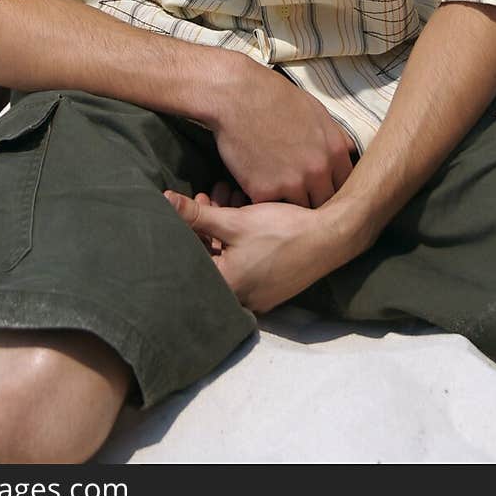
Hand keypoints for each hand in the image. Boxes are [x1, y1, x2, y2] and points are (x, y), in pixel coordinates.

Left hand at [165, 189, 338, 312]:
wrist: (330, 238)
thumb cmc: (282, 231)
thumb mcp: (235, 220)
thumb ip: (198, 214)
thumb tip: (164, 201)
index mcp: (226, 286)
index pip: (191, 259)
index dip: (187, 228)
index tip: (190, 204)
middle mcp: (239, 298)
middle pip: (210, 259)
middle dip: (207, 225)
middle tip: (209, 197)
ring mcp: (256, 295)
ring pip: (228, 259)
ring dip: (223, 230)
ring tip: (229, 199)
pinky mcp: (270, 288)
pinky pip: (245, 265)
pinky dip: (239, 242)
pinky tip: (244, 216)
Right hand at [210, 60, 356, 207]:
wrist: (237, 95)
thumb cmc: (274, 96)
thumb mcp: (316, 110)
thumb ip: (335, 136)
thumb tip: (350, 149)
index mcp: (334, 151)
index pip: (345, 186)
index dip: (332, 190)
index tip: (319, 190)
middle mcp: (318, 170)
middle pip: (324, 203)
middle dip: (312, 202)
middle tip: (297, 196)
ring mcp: (292, 183)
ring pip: (297, 210)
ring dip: (287, 207)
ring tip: (276, 199)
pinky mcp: (264, 191)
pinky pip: (268, 208)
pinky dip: (262, 203)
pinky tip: (255, 189)